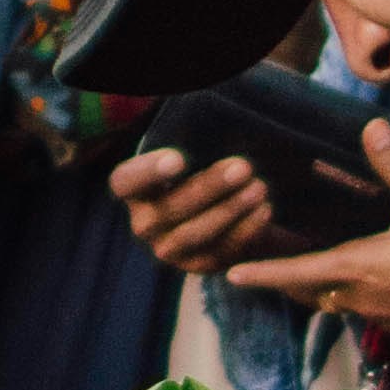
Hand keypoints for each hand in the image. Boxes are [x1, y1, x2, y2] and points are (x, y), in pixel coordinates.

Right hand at [111, 140, 277, 277]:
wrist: (220, 206)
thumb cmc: (200, 166)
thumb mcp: (191, 151)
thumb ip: (193, 141)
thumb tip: (215, 125)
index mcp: (132, 189)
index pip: (125, 181)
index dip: (147, 172)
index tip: (178, 158)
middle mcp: (144, 223)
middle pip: (169, 209)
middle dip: (209, 188)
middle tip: (243, 167)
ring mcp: (168, 249)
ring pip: (195, 233)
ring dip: (231, 210)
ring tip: (259, 188)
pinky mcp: (197, 265)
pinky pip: (220, 251)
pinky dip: (245, 230)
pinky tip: (264, 209)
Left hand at [230, 117, 389, 348]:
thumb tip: (372, 128)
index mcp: (355, 267)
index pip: (295, 272)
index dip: (262, 273)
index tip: (231, 276)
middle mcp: (358, 297)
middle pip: (309, 291)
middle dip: (287, 280)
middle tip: (267, 268)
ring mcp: (378, 314)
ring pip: (333, 303)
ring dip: (319, 288)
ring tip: (311, 271)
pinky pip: (361, 311)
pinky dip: (350, 297)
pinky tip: (364, 284)